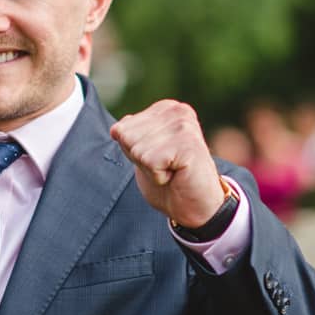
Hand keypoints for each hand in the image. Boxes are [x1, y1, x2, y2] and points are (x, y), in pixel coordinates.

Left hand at [110, 100, 227, 229]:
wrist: (198, 206)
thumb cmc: (172, 180)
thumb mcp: (144, 153)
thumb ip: (131, 137)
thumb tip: (116, 129)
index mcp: (166, 108)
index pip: (122, 129)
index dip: (135, 153)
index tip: (158, 159)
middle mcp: (176, 111)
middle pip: (128, 138)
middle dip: (142, 160)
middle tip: (166, 167)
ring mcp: (184, 125)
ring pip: (138, 150)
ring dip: (151, 169)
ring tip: (172, 171)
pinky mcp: (188, 143)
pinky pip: (150, 162)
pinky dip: (158, 176)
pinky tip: (177, 175)